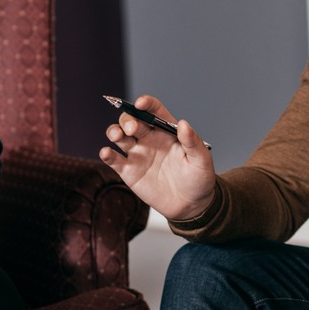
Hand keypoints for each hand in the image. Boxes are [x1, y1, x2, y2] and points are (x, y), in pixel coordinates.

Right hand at [98, 94, 215, 221]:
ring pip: (119, 136)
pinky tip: (107, 153)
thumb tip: (183, 124)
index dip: (146, 103)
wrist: (190, 206)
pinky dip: (107, 154)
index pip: (153, 110)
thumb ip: (193, 142)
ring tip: (117, 136)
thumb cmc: (198, 179)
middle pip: (131, 120)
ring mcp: (137, 154)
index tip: (141, 103)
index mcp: (166, 130)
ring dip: (114, 131)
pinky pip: (114, 159)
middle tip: (132, 129)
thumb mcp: (201, 160)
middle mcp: (149, 138)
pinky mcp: (129, 171)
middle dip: (128, 120)